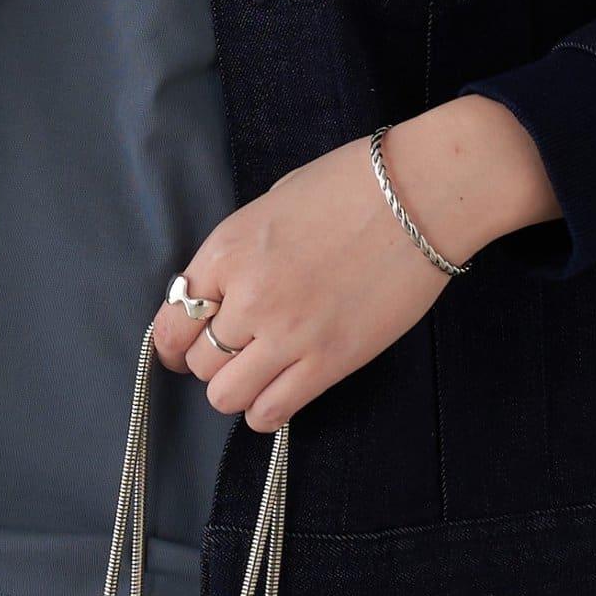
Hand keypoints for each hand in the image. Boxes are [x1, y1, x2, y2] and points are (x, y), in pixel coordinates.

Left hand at [151, 93, 560, 431]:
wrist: (422, 193)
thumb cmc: (352, 183)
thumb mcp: (274, 201)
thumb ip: (243, 250)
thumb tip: (226, 289)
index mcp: (228, 249)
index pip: (173, 319)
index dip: (175, 339)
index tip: (185, 345)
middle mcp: (248, 296)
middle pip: (199, 362)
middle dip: (210, 360)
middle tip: (235, 351)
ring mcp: (288, 334)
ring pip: (225, 396)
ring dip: (236, 388)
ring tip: (259, 372)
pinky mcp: (330, 362)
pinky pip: (272, 412)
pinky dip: (266, 410)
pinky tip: (281, 390)